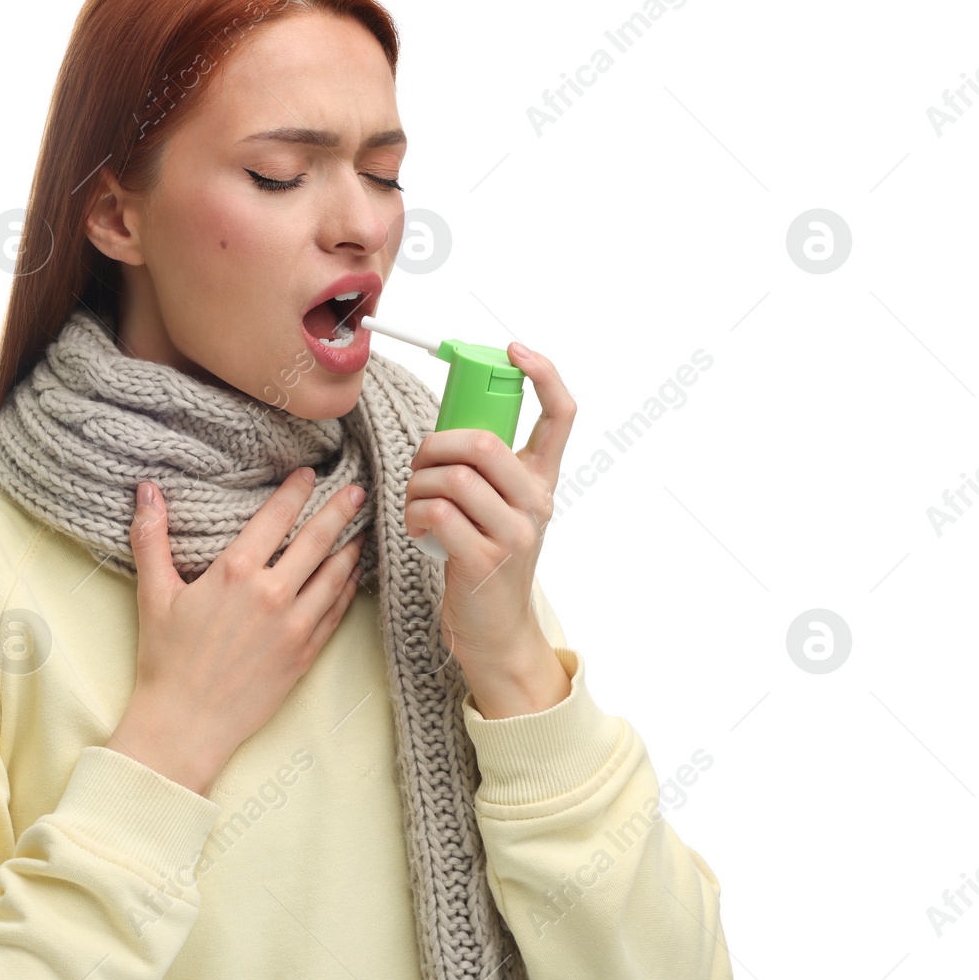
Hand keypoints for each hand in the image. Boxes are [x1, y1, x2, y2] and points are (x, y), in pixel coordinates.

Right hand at [109, 467, 366, 794]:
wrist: (186, 724)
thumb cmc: (166, 659)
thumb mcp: (153, 593)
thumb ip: (151, 536)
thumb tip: (146, 489)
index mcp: (235, 572)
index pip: (276, 517)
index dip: (296, 492)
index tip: (309, 475)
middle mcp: (271, 593)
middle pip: (316, 540)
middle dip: (340, 510)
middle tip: (358, 490)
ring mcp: (294, 625)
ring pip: (335, 574)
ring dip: (351, 547)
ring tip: (362, 528)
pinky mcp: (305, 653)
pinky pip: (336, 611)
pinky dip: (348, 588)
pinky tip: (352, 575)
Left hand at [404, 342, 574, 671]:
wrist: (494, 629)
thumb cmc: (485, 558)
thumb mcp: (500, 508)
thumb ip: (487, 469)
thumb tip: (448, 427)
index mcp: (541, 481)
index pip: (561, 416)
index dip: (543, 374)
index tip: (514, 350)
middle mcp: (536, 503)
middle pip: (483, 443)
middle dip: (434, 444)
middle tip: (421, 462)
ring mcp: (514, 533)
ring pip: (453, 478)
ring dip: (418, 484)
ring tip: (417, 502)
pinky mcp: (483, 560)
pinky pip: (438, 513)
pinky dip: (416, 514)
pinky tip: (420, 527)